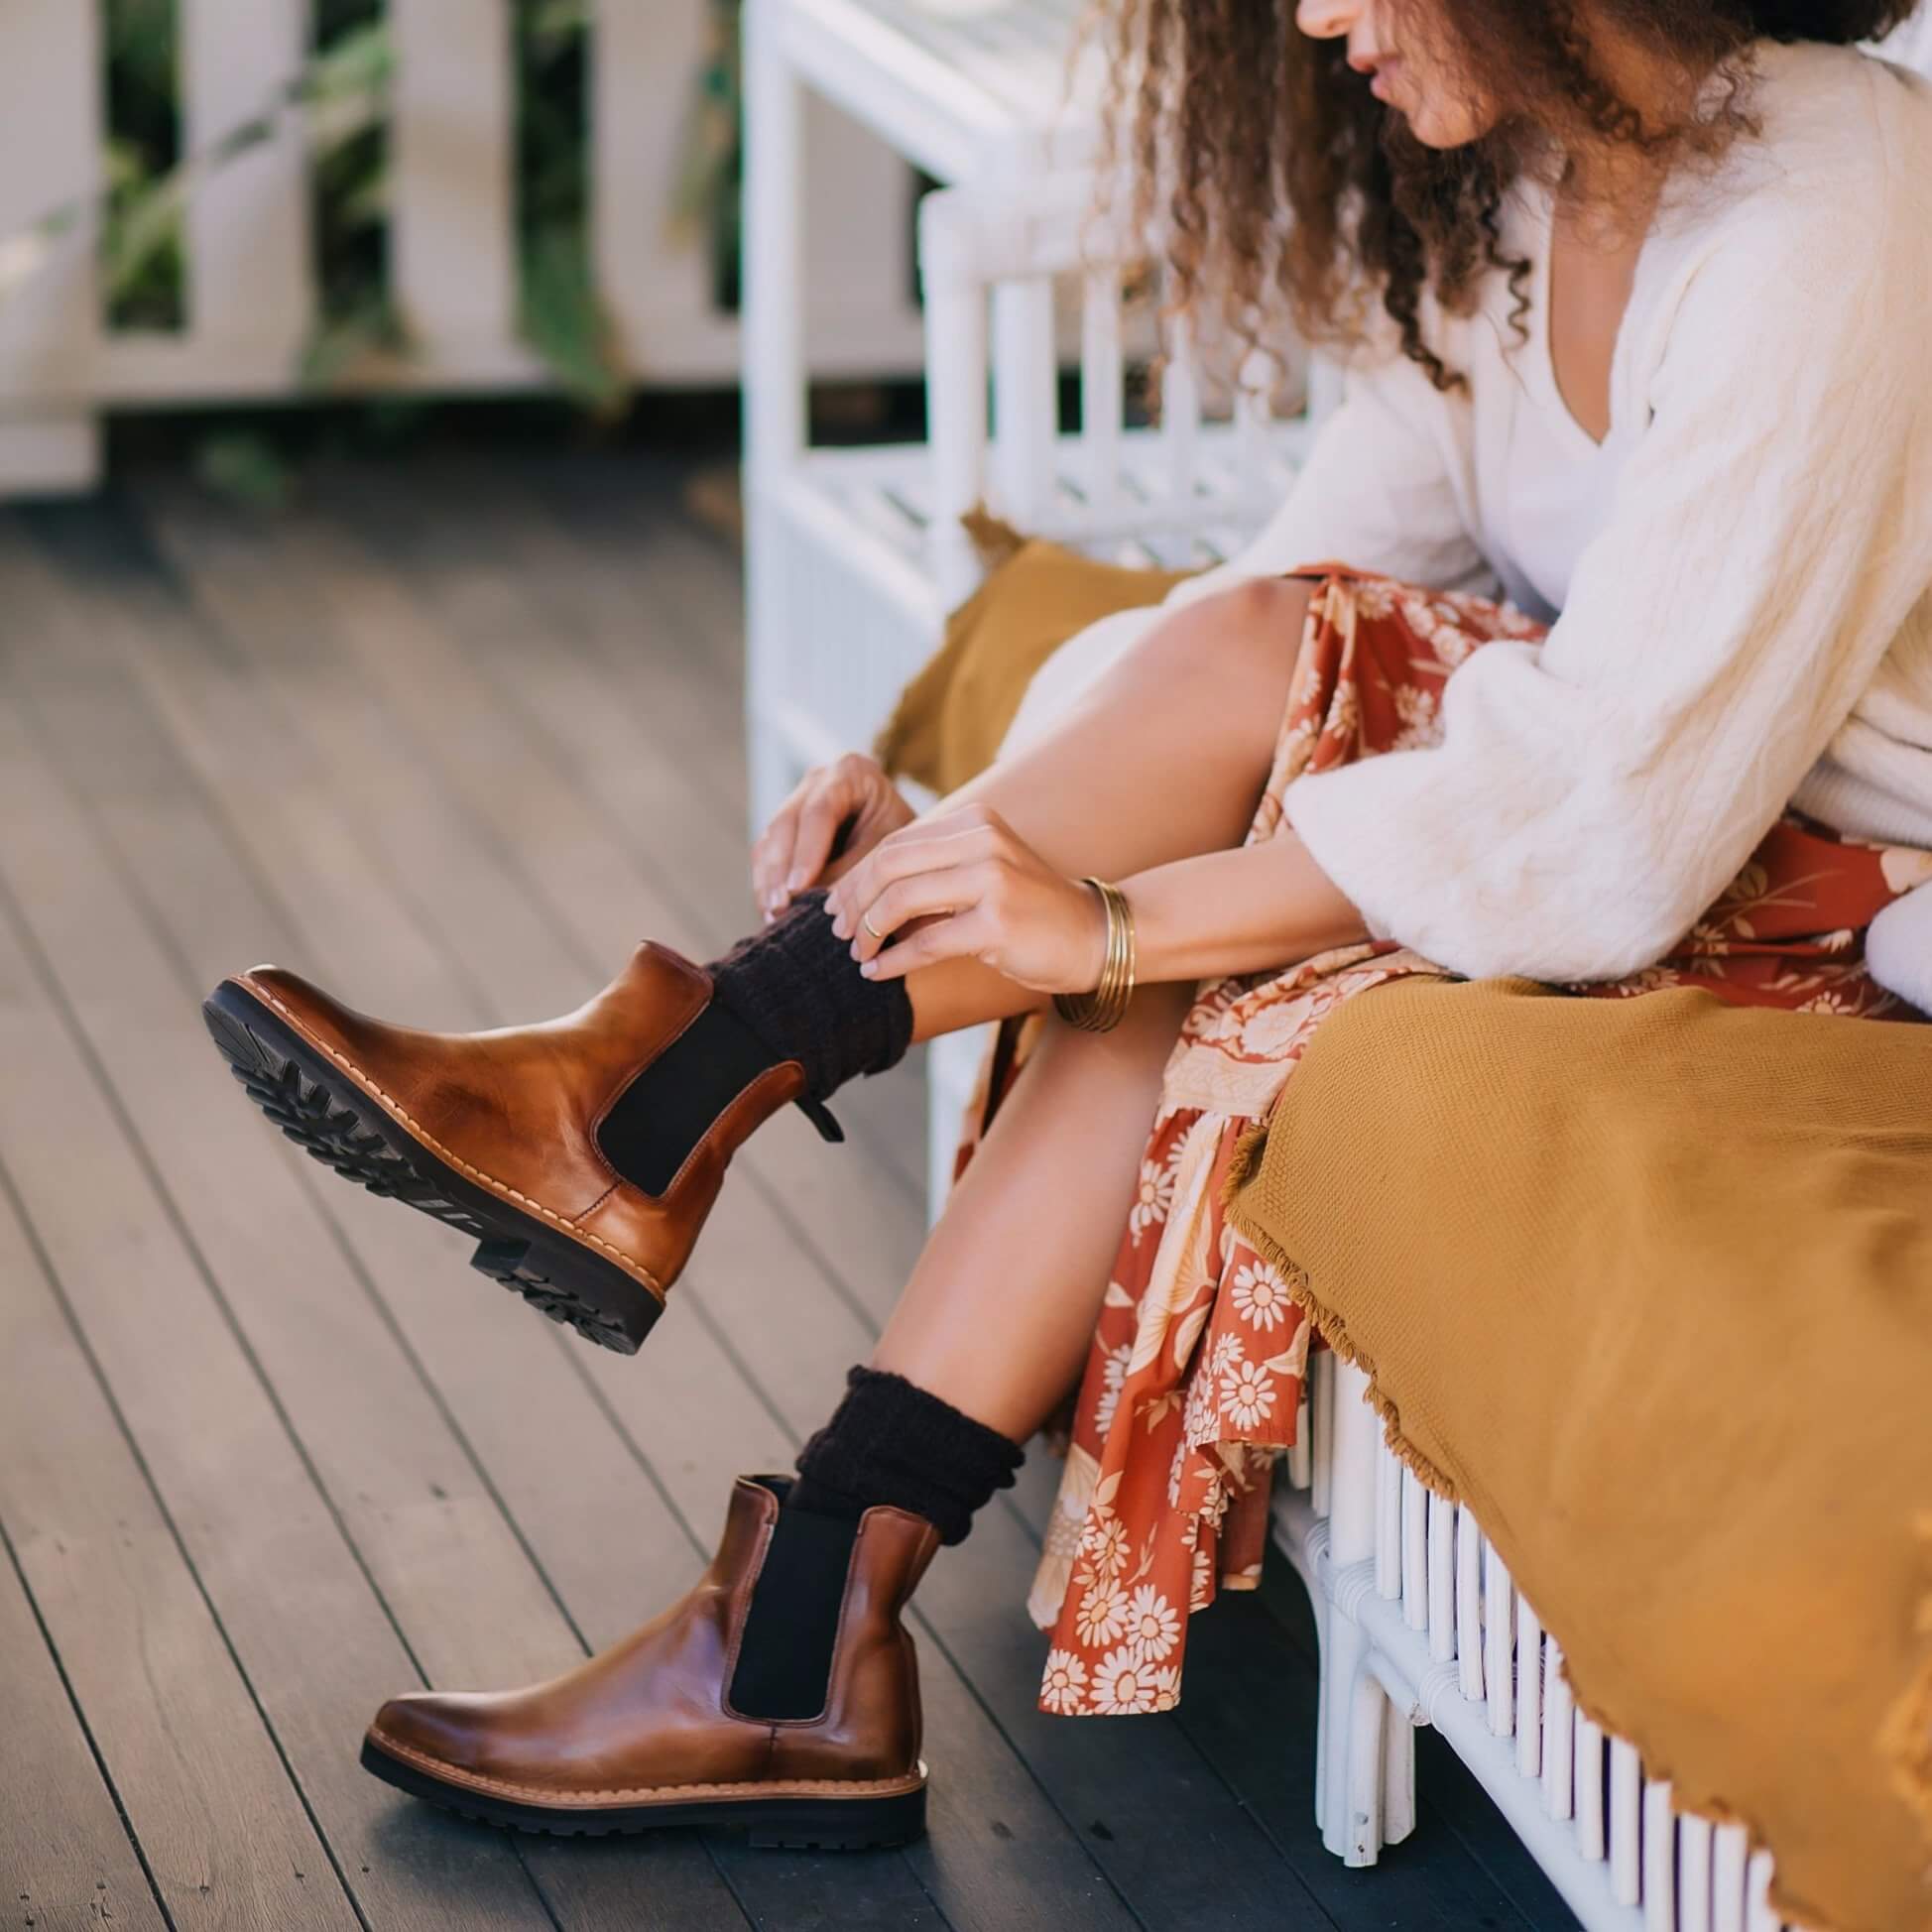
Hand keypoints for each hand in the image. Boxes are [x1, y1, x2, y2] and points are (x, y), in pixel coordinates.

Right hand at [751, 754, 915, 921]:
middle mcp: (817, 781)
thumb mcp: (889, 850)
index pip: (819, 812)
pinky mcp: (787, 829)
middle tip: (779, 907)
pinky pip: (766, 856)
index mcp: (850, 772)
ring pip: (770, 841)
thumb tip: (818, 902)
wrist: (909, 840)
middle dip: (780, 869)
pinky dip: (767, 884)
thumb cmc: (906, 842)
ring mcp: (797, 802)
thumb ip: (855, 870)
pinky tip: (771, 912)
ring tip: (772, 915)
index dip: (806, 852)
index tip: (798, 888)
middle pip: (785, 824)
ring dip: (768, 881)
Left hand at [823, 802, 1109, 991]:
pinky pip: (926, 942)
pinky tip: (877, 973)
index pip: (896, 842)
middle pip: (890, 864)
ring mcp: (992, 879)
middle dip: (855, 901)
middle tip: (838, 931)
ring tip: (857, 954)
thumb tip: (862, 898)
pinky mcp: (997, 923)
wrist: (1096, 936)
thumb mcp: (982, 873)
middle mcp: (983, 840)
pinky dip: (894, 960)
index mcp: (975, 821)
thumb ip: (934, 873)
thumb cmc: (1031, 911)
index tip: (838, 905)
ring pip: (901, 899)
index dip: (858, 875)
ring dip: (869, 931)